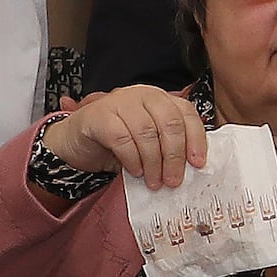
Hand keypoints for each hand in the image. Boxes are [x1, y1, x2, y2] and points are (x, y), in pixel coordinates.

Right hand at [40, 82, 208, 188]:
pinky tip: (134, 171)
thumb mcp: (148, 142)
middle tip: (173, 180)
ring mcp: (119, 101)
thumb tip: (192, 167)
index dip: (196, 138)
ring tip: (154, 182)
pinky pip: (122, 138)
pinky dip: (132, 159)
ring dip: (153, 162)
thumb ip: (168, 146)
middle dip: (174, 156)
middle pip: (169, 122)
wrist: (78, 142)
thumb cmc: (117, 143)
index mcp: (159, 99)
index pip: (186, 113)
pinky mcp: (99, 115)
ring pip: (146, 132)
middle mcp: (141, 94)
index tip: (198, 164)